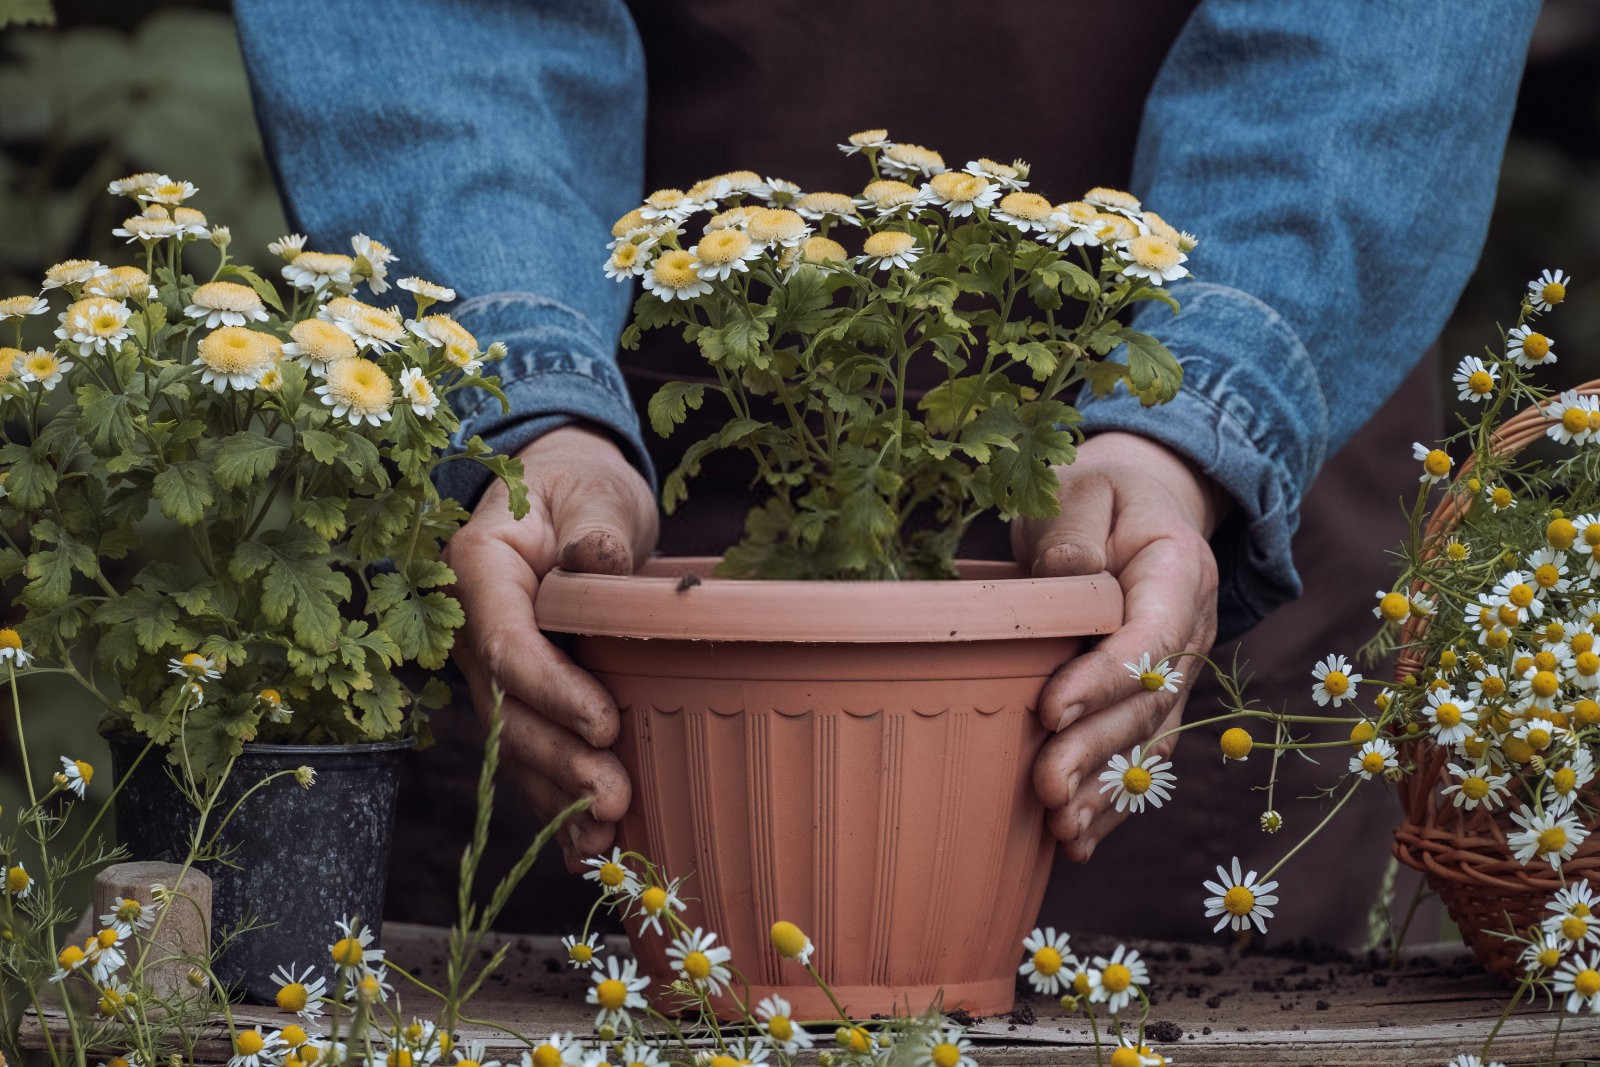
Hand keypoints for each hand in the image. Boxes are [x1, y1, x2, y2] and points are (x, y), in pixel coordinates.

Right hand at [443, 424, 657, 866]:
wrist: (565, 495)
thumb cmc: (579, 485)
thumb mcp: (592, 490)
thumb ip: (595, 526)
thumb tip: (594, 560)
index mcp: (478, 570)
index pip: (505, 643)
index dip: (551, 690)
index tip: (606, 724)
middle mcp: (470, 628)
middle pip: (506, 709)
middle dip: (556, 761)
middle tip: (613, 800)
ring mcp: (488, 668)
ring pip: (513, 744)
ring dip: (554, 797)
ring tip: (603, 842)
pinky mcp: (517, 696)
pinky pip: (528, 753)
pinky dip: (554, 802)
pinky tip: (584, 850)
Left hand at [1011, 431, 1225, 861]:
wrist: (1140, 500)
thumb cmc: (1100, 491)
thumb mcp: (1081, 487)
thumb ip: (1074, 529)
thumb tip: (1066, 582)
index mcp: (1178, 572)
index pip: (1151, 636)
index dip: (1105, 679)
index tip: (1050, 710)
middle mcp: (1190, 632)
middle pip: (1149, 703)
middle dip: (1097, 751)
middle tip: (1044, 788)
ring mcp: (1178, 672)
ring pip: (1148, 740)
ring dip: (1108, 790)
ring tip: (1062, 828)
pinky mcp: (1155, 699)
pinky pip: (1141, 755)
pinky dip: (1114, 799)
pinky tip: (1079, 839)